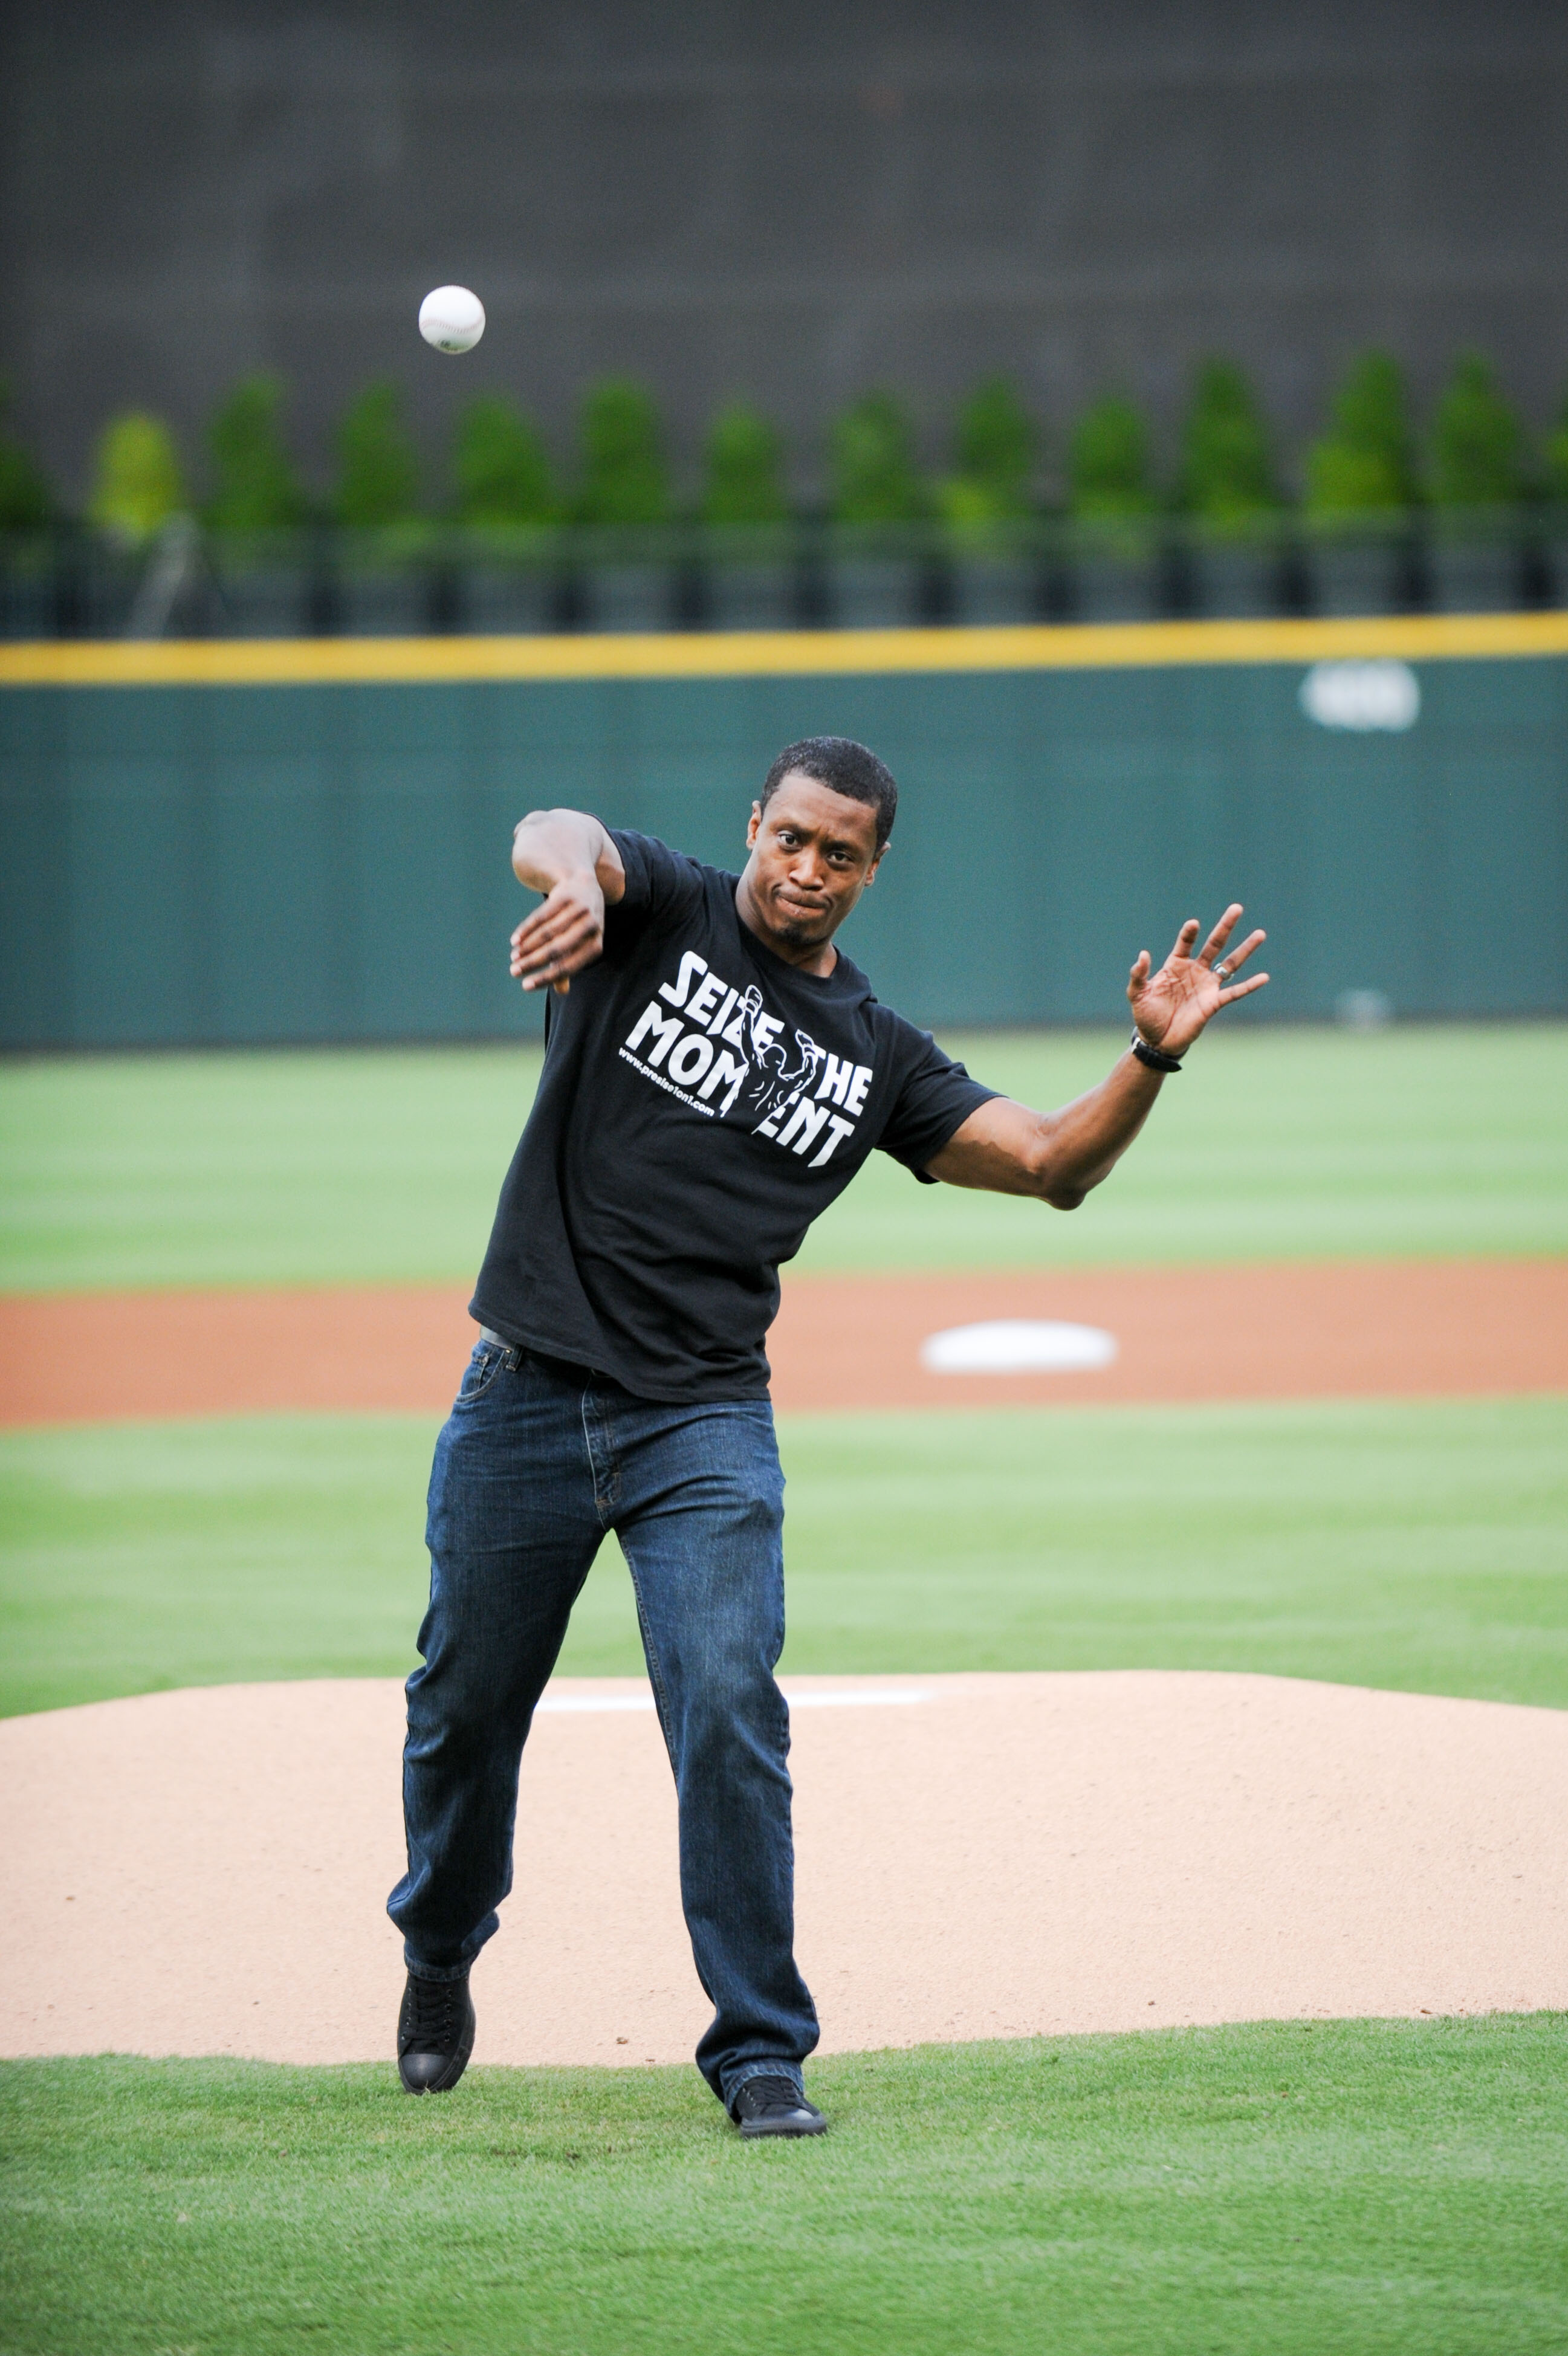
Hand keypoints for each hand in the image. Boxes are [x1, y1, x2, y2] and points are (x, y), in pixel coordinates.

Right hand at [509, 868, 606, 994]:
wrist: (584, 885)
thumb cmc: (580, 925)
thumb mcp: (580, 945)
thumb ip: (569, 965)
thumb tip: (562, 992)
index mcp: (596, 946)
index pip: (568, 967)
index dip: (545, 977)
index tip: (525, 986)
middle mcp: (590, 927)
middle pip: (556, 949)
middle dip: (532, 963)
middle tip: (514, 971)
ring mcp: (578, 910)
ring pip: (547, 932)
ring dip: (527, 947)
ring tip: (514, 957)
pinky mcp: (565, 896)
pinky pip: (541, 915)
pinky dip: (526, 929)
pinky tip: (515, 940)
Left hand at [1128, 905, 1268, 1057]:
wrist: (1157, 1040)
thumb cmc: (1146, 1015)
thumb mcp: (1137, 994)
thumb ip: (1139, 974)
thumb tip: (1143, 954)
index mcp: (1176, 965)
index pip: (1185, 943)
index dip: (1189, 934)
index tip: (1194, 924)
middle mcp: (1195, 971)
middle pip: (1214, 944)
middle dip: (1225, 927)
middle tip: (1237, 908)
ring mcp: (1207, 986)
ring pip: (1230, 963)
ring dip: (1245, 949)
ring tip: (1260, 933)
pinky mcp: (1214, 1003)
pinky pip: (1235, 992)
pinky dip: (1250, 985)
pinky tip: (1264, 977)